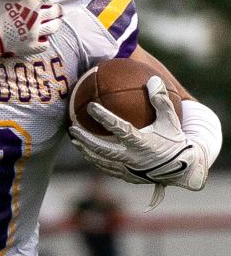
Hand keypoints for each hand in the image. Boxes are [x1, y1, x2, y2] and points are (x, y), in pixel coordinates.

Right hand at [0, 0, 62, 57]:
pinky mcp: (30, 46)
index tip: (46, 1)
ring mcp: (34, 32)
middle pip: (55, 11)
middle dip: (57, 10)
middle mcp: (36, 16)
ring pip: (54, 27)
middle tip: (57, 11)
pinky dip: (45, 41)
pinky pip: (45, 44)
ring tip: (55, 24)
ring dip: (55, 24)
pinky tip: (41, 39)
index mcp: (30, 1)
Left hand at [69, 76, 208, 207]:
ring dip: (85, 150)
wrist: (183, 169)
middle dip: (85, 138)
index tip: (91, 106)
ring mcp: (128, 169)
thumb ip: (161, 100)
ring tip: (73, 139)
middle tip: (72, 127)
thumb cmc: (174, 140)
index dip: (104, 117)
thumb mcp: (170, 120)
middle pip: (103, 148)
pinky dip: (94, 159)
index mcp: (143, 143)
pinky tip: (85, 151)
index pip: (120, 128)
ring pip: (100, 160)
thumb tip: (153, 79)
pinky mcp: (126, 176)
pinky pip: (105, 168)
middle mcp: (133, 158)